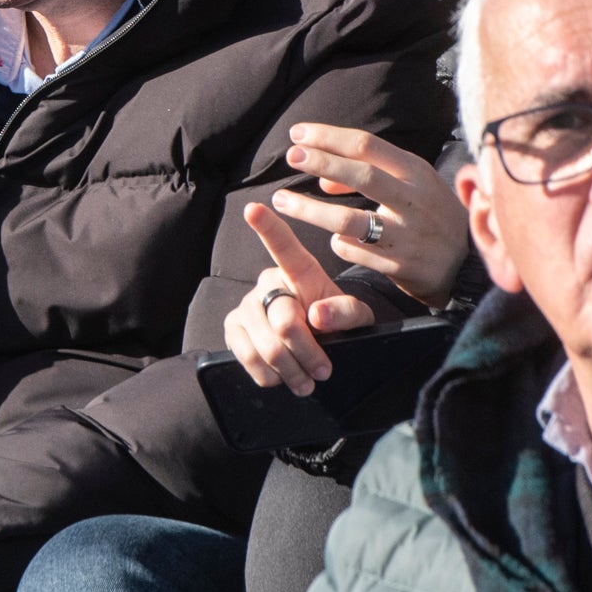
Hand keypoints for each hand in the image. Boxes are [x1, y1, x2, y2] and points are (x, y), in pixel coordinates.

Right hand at [225, 204, 376, 391]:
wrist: (319, 348)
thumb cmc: (337, 323)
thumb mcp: (357, 317)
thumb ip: (346, 312)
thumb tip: (317, 315)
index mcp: (300, 271)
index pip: (283, 246)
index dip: (267, 228)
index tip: (252, 209)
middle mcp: (267, 282)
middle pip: (284, 321)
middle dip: (306, 352)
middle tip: (321, 371)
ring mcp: (247, 305)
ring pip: (264, 344)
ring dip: (288, 369)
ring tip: (305, 382)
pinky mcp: (234, 327)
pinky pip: (244, 354)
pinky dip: (265, 373)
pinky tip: (279, 377)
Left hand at [271, 124, 470, 308]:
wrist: (468, 262)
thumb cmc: (430, 214)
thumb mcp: (412, 184)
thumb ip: (372, 174)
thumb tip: (322, 180)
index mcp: (415, 171)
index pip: (367, 145)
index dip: (328, 137)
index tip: (297, 133)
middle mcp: (412, 200)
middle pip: (360, 175)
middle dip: (321, 162)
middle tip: (291, 156)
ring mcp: (406, 234)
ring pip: (348, 220)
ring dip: (309, 209)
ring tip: (281, 200)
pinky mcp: (399, 265)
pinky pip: (354, 251)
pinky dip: (338, 243)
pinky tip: (333, 240)